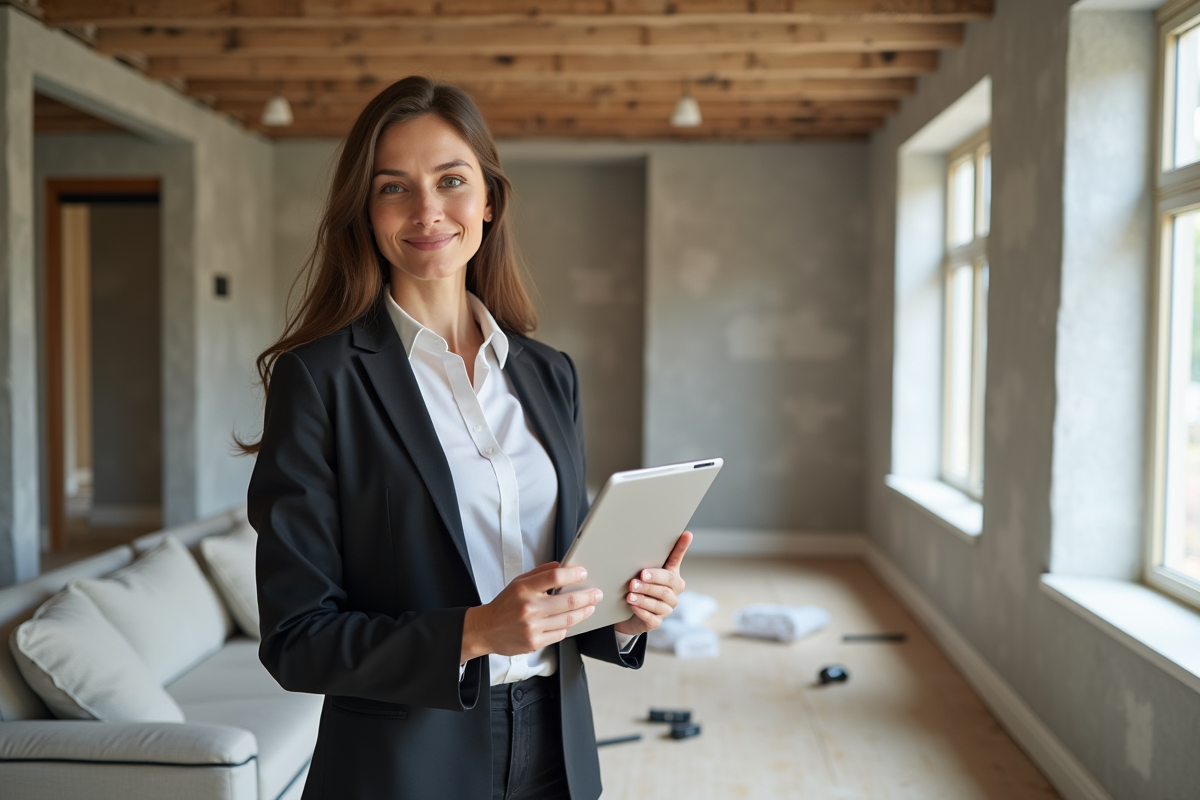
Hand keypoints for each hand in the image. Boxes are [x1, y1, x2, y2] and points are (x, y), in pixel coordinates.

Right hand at [461, 562, 600, 661]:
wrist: (486, 629)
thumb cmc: (504, 605)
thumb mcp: (518, 582)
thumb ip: (540, 573)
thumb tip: (560, 567)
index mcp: (524, 589)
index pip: (554, 577)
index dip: (572, 574)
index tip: (583, 574)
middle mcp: (529, 608)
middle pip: (567, 600)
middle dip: (586, 596)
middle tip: (596, 593)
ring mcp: (532, 627)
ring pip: (567, 619)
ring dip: (583, 612)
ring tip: (590, 606)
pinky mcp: (535, 642)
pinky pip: (560, 633)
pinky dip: (568, 626)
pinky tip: (572, 620)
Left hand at [614, 531, 691, 636]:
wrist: (629, 612)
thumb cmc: (643, 587)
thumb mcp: (650, 569)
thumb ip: (662, 553)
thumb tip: (681, 532)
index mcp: (673, 578)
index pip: (676, 562)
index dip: (680, 548)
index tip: (683, 536)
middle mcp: (673, 594)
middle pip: (665, 586)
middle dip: (650, 583)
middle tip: (636, 579)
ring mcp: (666, 609)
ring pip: (657, 604)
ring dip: (643, 598)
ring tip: (630, 593)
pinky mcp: (656, 622)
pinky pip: (651, 617)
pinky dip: (640, 611)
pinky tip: (632, 606)